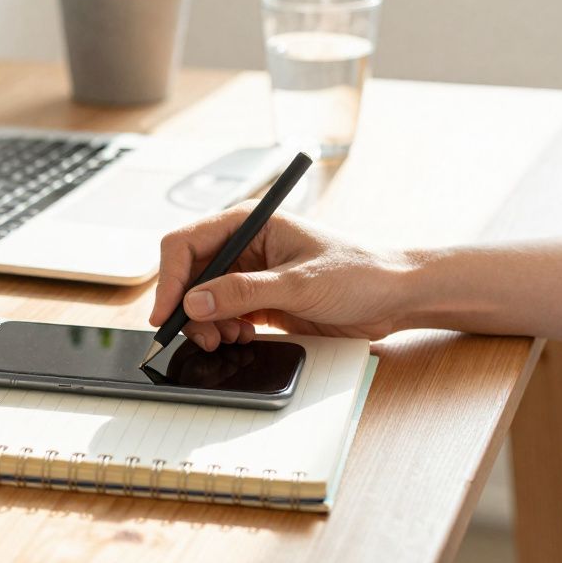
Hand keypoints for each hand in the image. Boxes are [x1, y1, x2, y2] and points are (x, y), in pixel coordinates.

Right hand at [149, 203, 417, 349]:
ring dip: (205, 324)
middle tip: (202, 337)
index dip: (170, 278)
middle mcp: (243, 246)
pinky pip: (222, 316)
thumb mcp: (299, 283)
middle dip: (188, 308)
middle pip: (189, 275)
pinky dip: (223, 331)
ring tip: (227, 339)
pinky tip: (243, 337)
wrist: (395, 295)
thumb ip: (243, 292)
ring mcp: (250, 274)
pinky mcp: (258, 300)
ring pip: (202, 300)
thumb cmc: (359, 272)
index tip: (166, 312)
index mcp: (249, 223)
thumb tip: (194, 303)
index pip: (186, 243)